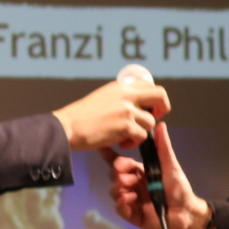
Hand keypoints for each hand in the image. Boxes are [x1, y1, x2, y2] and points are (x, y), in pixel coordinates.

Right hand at [53, 77, 169, 150]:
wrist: (67, 127)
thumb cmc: (81, 118)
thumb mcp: (103, 98)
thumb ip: (121, 98)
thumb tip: (138, 105)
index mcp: (121, 86)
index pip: (150, 84)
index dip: (155, 98)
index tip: (150, 109)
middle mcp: (126, 94)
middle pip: (160, 96)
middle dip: (161, 109)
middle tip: (152, 120)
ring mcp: (127, 110)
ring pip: (150, 122)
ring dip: (141, 132)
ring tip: (125, 137)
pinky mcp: (125, 126)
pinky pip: (142, 136)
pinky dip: (133, 143)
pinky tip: (120, 143)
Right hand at [103, 123, 210, 228]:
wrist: (186, 213)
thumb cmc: (179, 188)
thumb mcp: (171, 166)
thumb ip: (163, 147)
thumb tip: (160, 124)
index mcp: (140, 172)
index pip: (122, 163)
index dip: (112, 156)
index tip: (104, 149)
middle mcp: (133, 185)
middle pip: (115, 176)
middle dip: (118, 175)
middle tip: (128, 178)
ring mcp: (131, 200)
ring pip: (115, 191)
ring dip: (119, 189)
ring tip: (130, 191)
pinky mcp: (132, 214)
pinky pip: (119, 208)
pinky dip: (121, 203)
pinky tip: (130, 201)